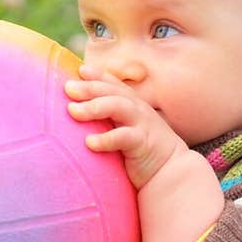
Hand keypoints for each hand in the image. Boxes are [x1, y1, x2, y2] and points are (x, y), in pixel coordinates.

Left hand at [65, 67, 187, 188]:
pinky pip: (123, 137)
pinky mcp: (142, 143)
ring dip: (94, 107)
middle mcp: (138, 110)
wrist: (173, 171)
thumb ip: (112, 119)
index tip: (80, 70)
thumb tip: (82, 115)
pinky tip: (89, 142)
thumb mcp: (129, 129)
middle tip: (68, 88)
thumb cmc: (144, 151)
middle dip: (89, 88)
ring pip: (117, 107)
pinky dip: (106, 139)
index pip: (114, 84)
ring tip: (73, 111)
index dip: (98, 75)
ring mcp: (141, 124)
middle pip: (111, 92)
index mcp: (133, 104)